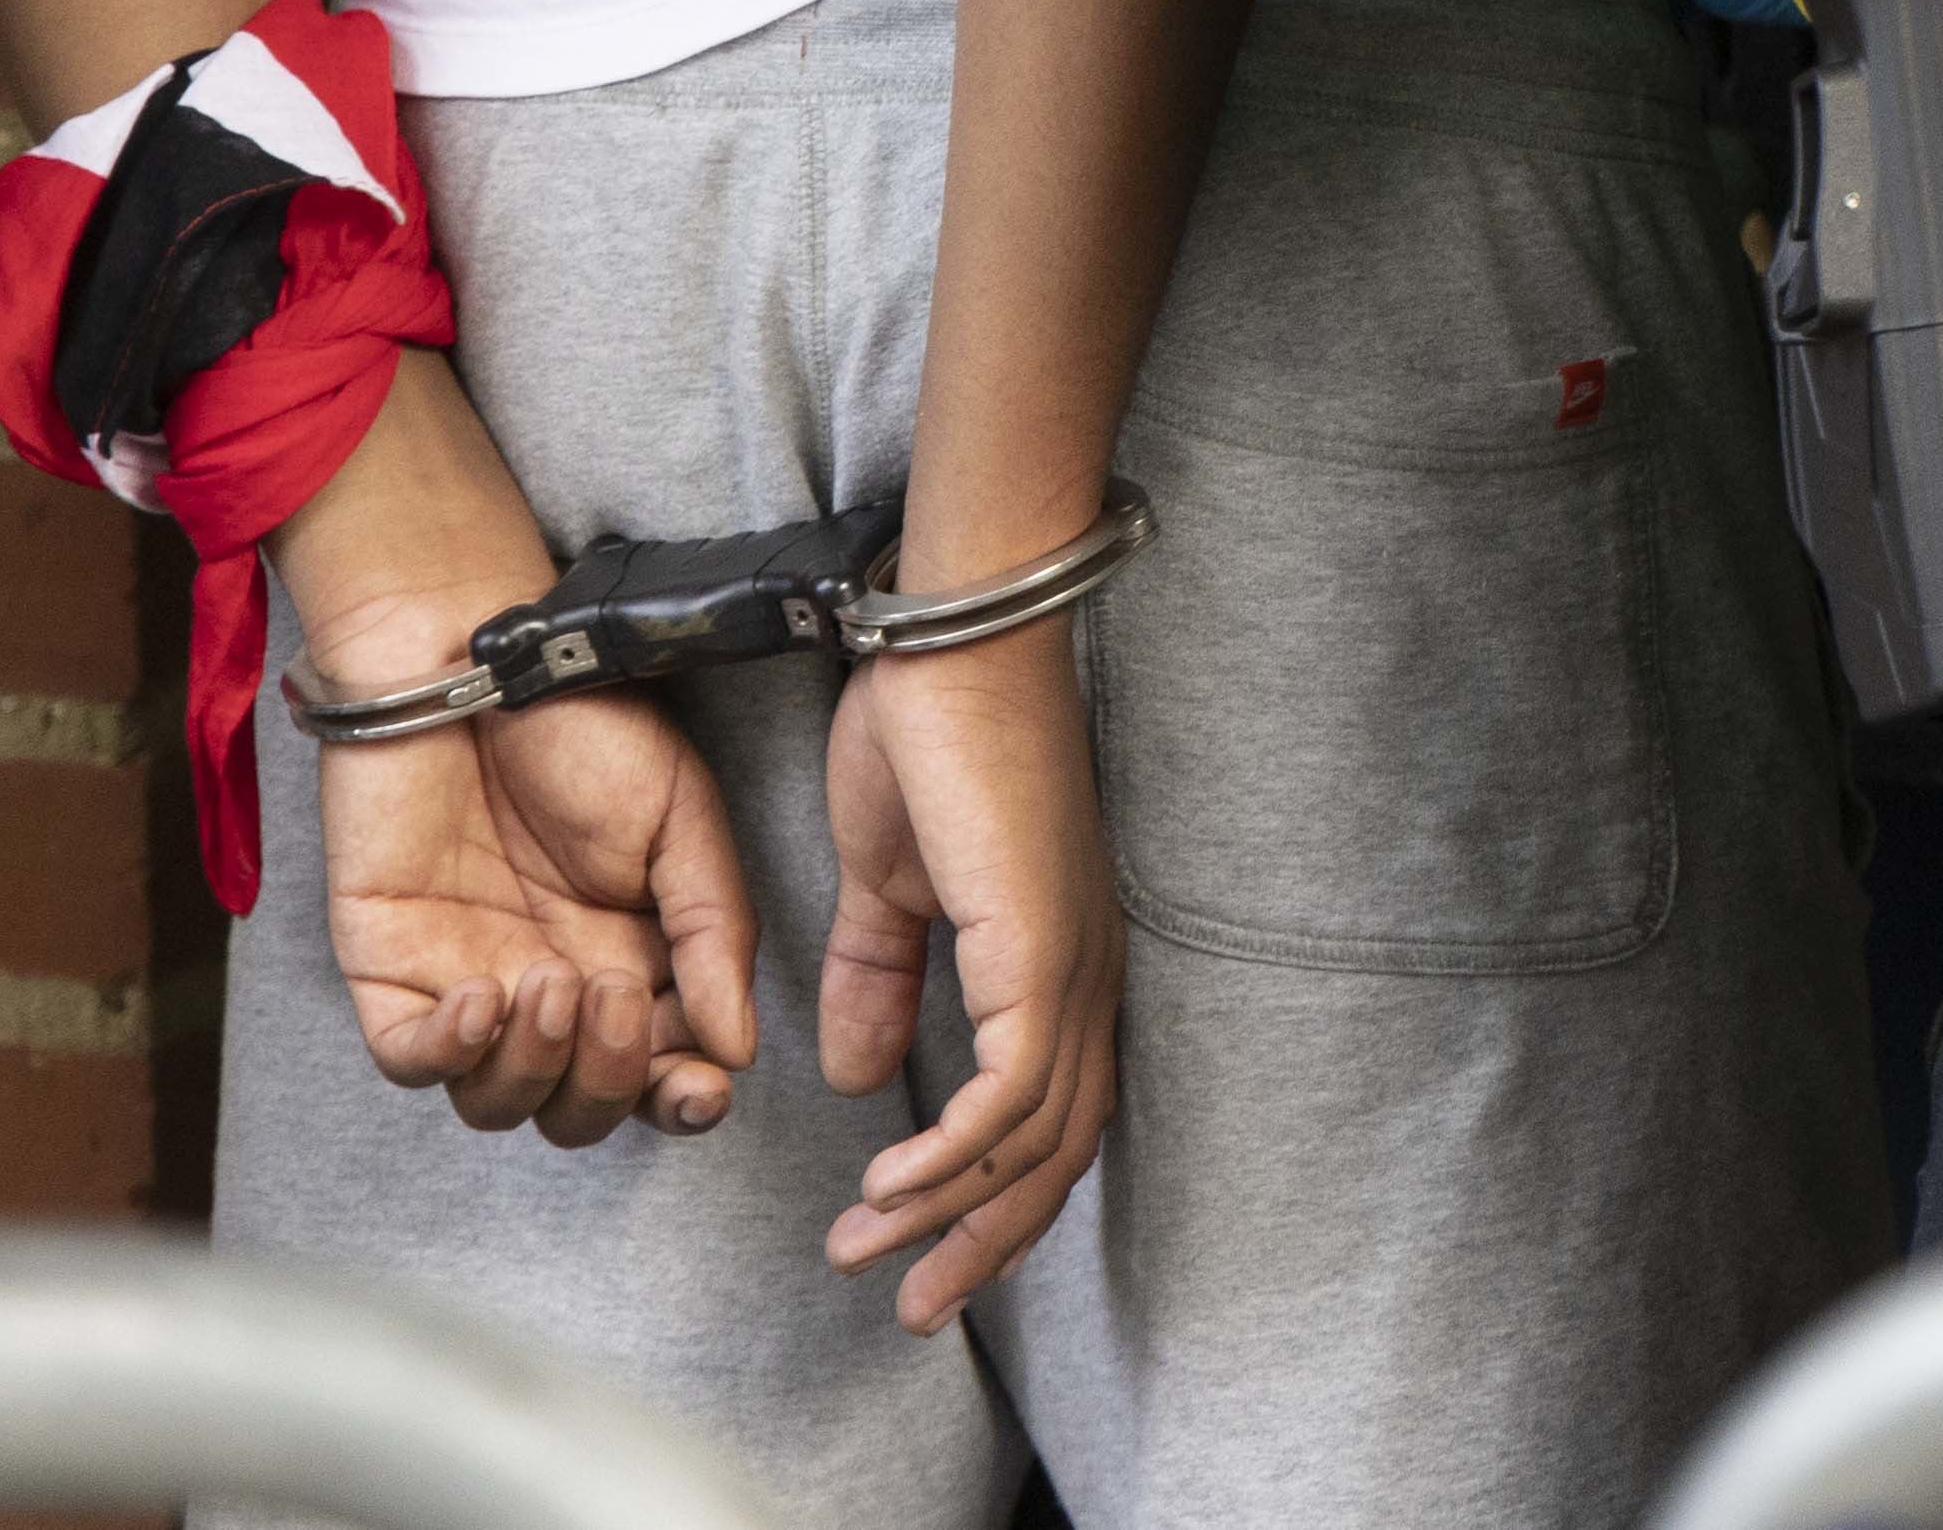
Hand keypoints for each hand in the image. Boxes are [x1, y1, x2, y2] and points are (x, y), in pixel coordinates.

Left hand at [309, 699, 756, 1145]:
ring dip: (535, 1068)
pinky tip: (481, 997)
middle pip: (577, 1109)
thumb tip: (737, 1046)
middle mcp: (548, 987)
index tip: (702, 1087)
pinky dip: (448, 1054)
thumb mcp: (683, 816)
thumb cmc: (581, 723)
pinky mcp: (390, 969)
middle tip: (618, 1001)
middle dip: (609, 1083)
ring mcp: (465, 983)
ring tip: (551, 979)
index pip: (656, 1074)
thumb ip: (713, 931)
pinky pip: (410, 1062)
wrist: (470, 658)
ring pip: (495, 1102)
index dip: (680, 1099)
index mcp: (628, 960)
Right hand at [814, 628, 1121, 1331]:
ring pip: (1031, 1141)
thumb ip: (880, 975)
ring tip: (867, 1252)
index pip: (1047, 1119)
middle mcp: (1082, 976)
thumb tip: (860, 1075)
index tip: (917, 1255)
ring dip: (945, 1212)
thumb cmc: (926, 733)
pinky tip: (890, 1186)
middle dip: (977, 1242)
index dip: (988, 1199)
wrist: (946, 637)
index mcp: (1054, 962)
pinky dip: (952, 1155)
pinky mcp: (1039, 949)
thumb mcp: (886, 880)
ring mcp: (1069, 965)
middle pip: (1053, 1156)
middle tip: (907, 1304)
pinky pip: (1010, 1095)